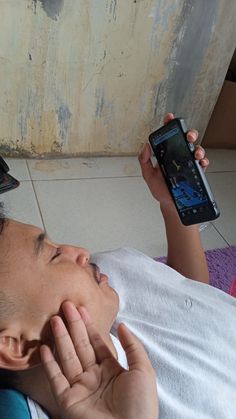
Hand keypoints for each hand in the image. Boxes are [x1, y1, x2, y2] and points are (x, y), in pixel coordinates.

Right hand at [40, 301, 157, 418]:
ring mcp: (80, 388)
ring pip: (68, 357)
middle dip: (73, 326)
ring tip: (55, 319)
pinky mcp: (68, 400)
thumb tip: (121, 325)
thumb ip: (132, 346)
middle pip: (81, 346)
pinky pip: (56, 379)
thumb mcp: (143, 370)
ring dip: (61, 338)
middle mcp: (94, 377)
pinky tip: (45, 348)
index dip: (89, 326)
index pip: (97, 343)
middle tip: (66, 305)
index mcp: (111, 370)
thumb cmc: (140, 405)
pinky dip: (49, 364)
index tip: (82, 308)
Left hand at [138, 113, 208, 206]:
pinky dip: (203, 160)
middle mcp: (179, 155)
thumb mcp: (148, 175)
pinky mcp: (196, 171)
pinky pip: (203, 162)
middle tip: (187, 136)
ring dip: (198, 147)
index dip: (169, 124)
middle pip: (186, 139)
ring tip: (195, 152)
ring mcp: (188, 162)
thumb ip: (144, 161)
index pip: (169, 135)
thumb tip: (145, 146)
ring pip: (196, 148)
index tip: (169, 118)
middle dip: (189, 133)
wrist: (170, 204)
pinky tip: (200, 162)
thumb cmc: (159, 189)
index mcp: (166, 153)